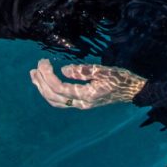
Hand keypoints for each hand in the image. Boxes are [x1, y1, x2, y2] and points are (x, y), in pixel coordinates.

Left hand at [29, 59, 145, 109]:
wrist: (132, 91)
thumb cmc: (120, 78)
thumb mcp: (103, 70)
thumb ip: (83, 71)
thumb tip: (63, 70)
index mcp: (86, 95)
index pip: (59, 88)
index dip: (48, 76)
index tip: (44, 61)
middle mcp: (81, 104)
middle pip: (53, 97)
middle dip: (41, 82)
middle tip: (36, 66)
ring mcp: (81, 105)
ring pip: (55, 101)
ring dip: (42, 88)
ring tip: (33, 75)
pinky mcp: (81, 103)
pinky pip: (60, 101)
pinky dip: (49, 92)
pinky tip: (45, 83)